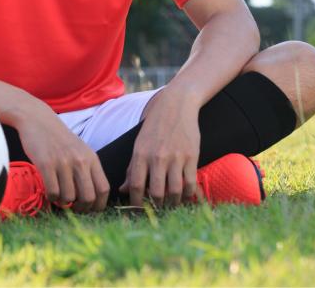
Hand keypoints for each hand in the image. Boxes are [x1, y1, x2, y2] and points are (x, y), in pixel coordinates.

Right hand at [15, 99, 109, 213]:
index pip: (103, 189)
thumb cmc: (59, 138)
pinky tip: (49, 192)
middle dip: (81, 208)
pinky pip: (53, 192)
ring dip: (63, 202)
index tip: (90, 209)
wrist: (38, 120)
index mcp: (91, 158)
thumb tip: (91, 198)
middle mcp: (80, 161)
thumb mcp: (80, 150)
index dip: (98, 205)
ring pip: (69, 197)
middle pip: (88, 197)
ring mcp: (63, 162)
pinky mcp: (46, 164)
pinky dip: (51, 198)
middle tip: (73, 207)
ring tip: (59, 196)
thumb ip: (87, 169)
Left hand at [120, 89, 200, 207]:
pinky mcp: (191, 157)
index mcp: (141, 154)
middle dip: (156, 205)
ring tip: (170, 203)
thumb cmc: (154, 126)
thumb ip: (132, 168)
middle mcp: (157, 157)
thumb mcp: (139, 144)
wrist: (176, 105)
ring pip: (174, 191)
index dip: (136, 202)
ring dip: (172, 202)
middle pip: (156, 193)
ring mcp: (175, 157)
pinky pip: (190, 183)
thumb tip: (123, 190)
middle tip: (157, 208)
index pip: (136, 186)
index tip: (138, 209)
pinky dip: (187, 194)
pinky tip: (184, 194)